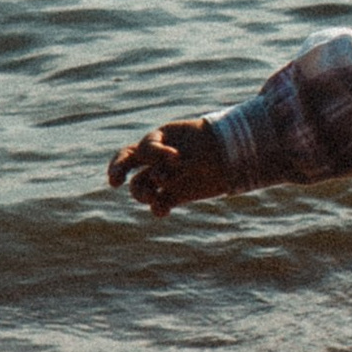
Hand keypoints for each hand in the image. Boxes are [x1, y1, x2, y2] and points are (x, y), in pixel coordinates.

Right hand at [107, 117, 226, 217]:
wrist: (236, 154)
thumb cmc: (215, 143)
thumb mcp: (195, 145)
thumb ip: (175, 159)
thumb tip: (161, 176)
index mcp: (159, 140)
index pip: (137, 149)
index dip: (146, 155)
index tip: (173, 157)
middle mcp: (157, 159)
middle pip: (127, 165)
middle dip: (117, 171)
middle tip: (115, 181)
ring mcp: (165, 177)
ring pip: (141, 188)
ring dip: (142, 194)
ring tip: (153, 198)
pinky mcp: (175, 195)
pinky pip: (159, 204)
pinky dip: (158, 209)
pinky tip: (162, 210)